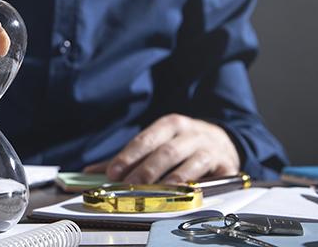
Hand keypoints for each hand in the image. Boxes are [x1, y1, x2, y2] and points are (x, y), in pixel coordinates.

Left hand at [83, 114, 240, 183]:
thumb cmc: (182, 145)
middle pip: (166, 151)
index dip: (128, 156)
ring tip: (158, 191)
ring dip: (173, 178)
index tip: (113, 172)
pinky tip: (187, 193)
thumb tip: (91, 171)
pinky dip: (200, 184)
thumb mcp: (157, 144)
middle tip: (130, 185)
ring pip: (191, 162)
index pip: (145, 139)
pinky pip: (213, 176)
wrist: (223, 142)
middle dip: (146, 170)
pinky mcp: (226, 165)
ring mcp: (210, 148)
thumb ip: (126, 158)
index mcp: (170, 125)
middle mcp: (191, 133)